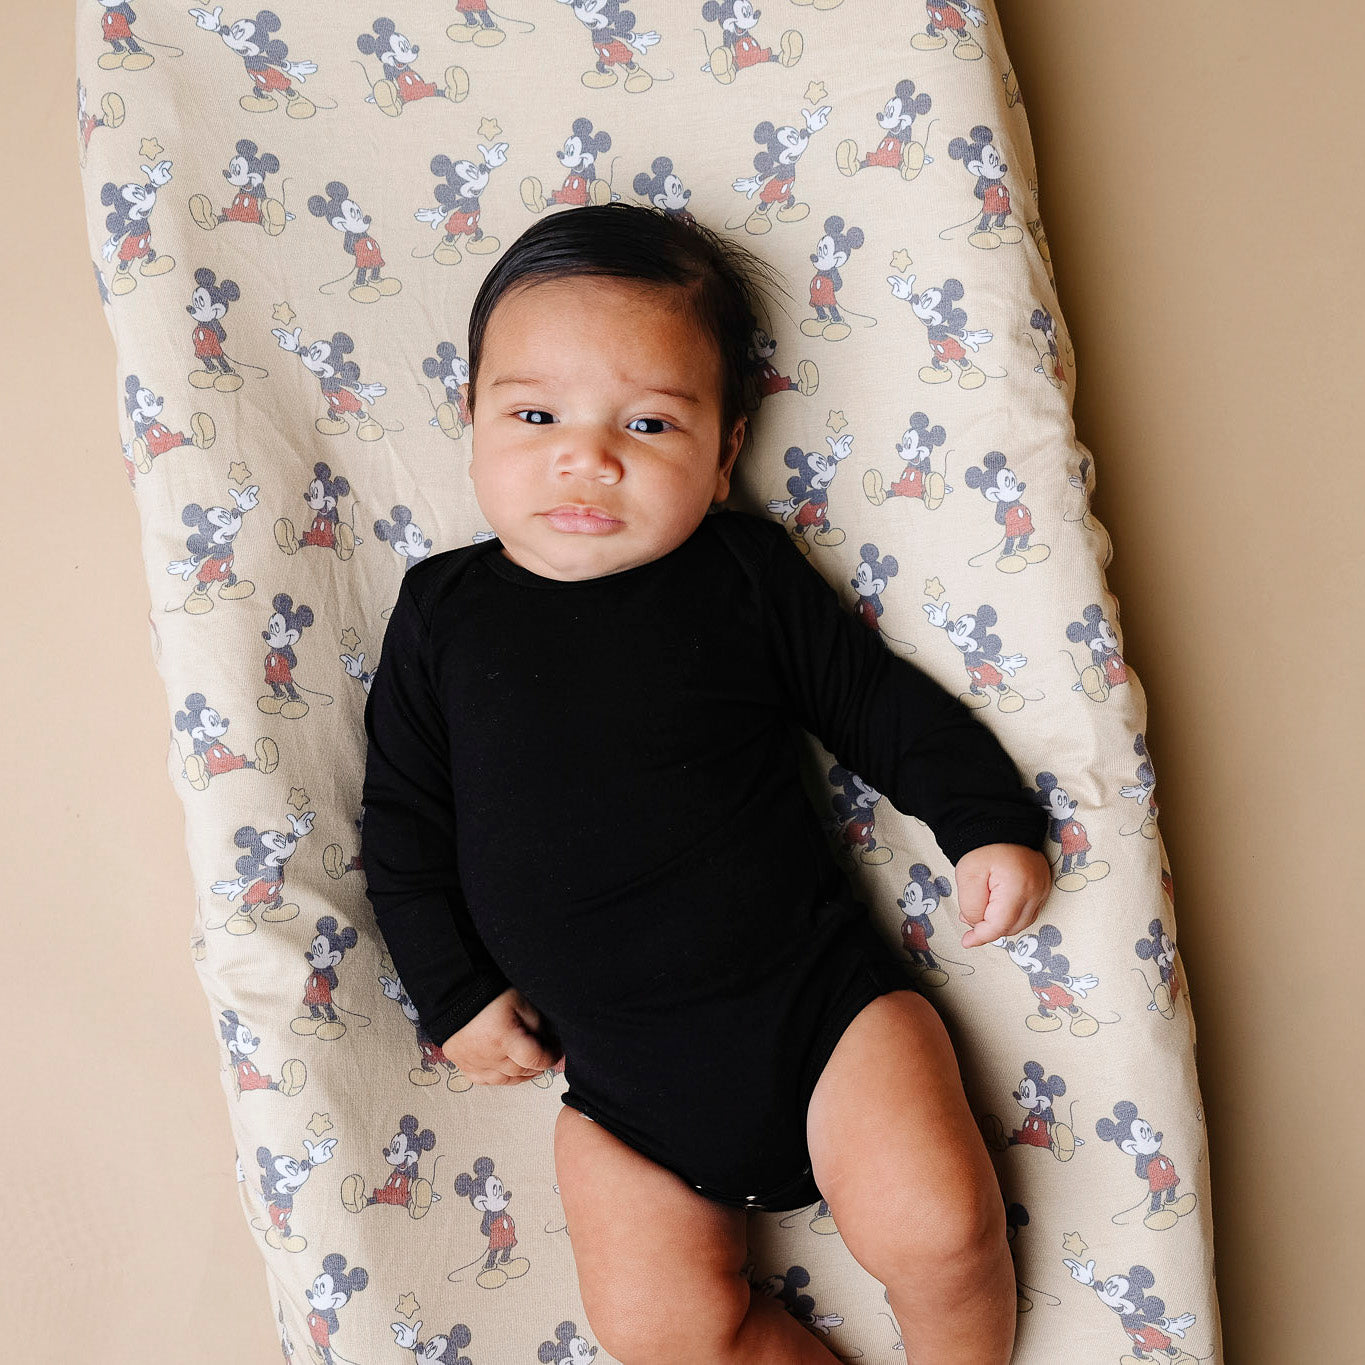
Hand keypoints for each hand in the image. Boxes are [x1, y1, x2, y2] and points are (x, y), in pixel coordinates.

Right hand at [441, 988, 563, 1084]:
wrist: (455, 990)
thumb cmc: (489, 993)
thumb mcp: (520, 1002)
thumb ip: (537, 1024)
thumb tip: (548, 1042)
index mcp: (505, 1039)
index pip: (535, 1059)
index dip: (550, 1057)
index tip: (556, 1051)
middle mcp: (489, 1056)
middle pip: (521, 1071)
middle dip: (537, 1066)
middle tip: (544, 1056)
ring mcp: (473, 1062)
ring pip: (503, 1080)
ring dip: (520, 1075)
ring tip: (527, 1065)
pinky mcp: (461, 1062)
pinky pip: (483, 1080)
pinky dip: (497, 1078)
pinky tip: (504, 1071)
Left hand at [953, 842, 1050, 947]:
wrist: (1001, 827)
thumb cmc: (983, 849)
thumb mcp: (967, 876)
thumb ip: (972, 906)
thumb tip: (977, 925)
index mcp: (1018, 886)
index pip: (1000, 924)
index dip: (982, 936)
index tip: (967, 942)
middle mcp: (1037, 890)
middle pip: (1012, 926)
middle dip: (990, 927)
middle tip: (969, 917)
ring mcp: (1043, 889)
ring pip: (1021, 922)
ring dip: (1001, 923)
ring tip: (981, 908)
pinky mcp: (1044, 887)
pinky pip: (1029, 912)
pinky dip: (1012, 915)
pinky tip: (996, 906)